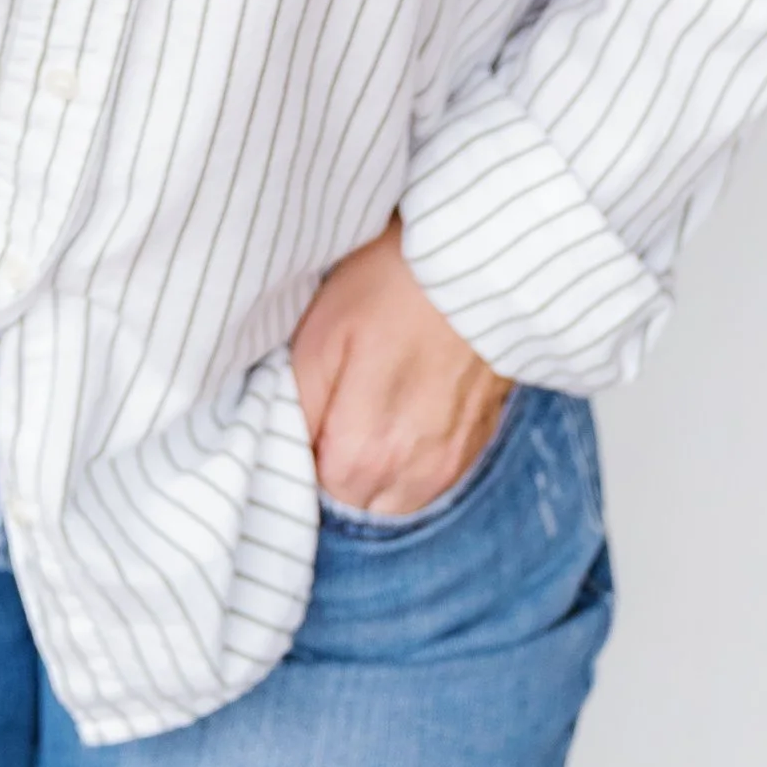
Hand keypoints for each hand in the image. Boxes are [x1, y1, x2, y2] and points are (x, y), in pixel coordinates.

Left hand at [290, 216, 511, 514]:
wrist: (476, 264)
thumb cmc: (391, 289)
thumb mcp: (319, 336)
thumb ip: (296, 405)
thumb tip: (287, 441)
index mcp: (365, 455)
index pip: (315, 494)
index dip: (304, 455)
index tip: (306, 417)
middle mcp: (413, 476)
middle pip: (357, 503)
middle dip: (339, 468)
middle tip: (337, 409)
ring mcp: (452, 465)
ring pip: (396, 499)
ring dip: (378, 470)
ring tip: (374, 411)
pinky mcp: (479, 444)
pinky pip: (433, 478)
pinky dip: (414, 458)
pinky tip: (408, 409)